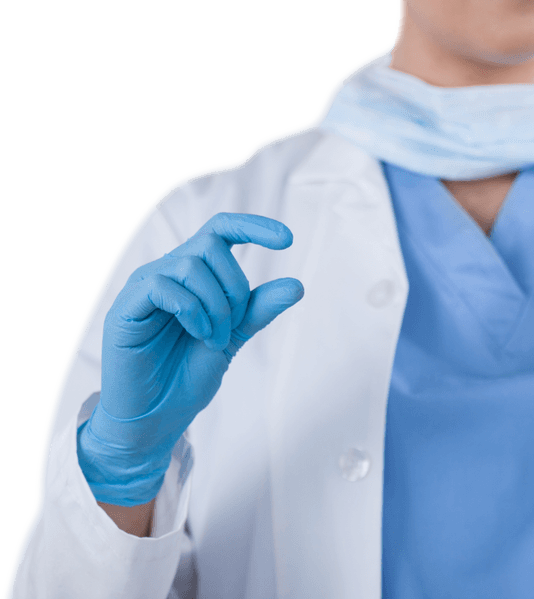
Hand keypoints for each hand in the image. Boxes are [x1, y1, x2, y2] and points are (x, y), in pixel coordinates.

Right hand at [78, 212, 303, 505]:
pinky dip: (191, 310)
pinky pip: (162, 286)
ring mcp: (143, 288)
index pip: (221, 229)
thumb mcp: (233, 336)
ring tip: (215, 339)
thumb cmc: (188, 374)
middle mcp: (166, 271)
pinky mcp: (124, 309)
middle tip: (232, 327)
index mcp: (193, 273)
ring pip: (190, 265)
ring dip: (215, 305)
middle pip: (210, 245)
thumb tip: (297, 285)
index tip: (288, 240)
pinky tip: (199, 334)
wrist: (156, 418)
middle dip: (234, 287)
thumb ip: (258, 309)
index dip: (253, 225)